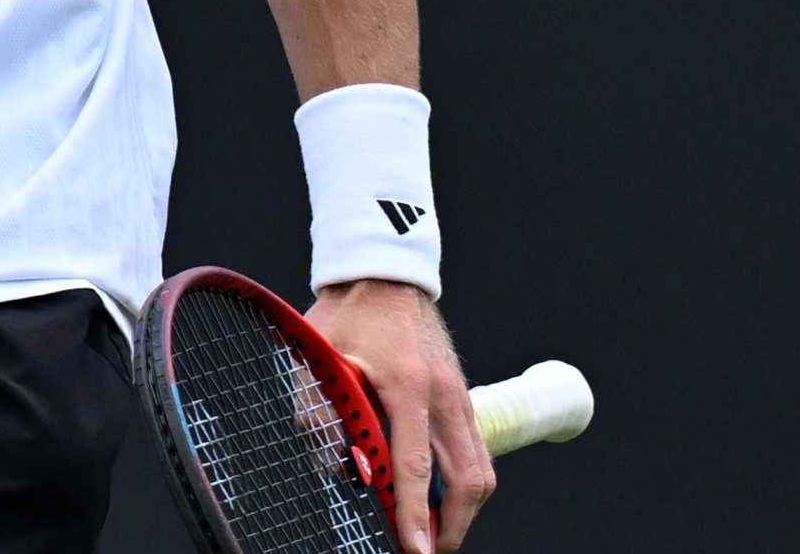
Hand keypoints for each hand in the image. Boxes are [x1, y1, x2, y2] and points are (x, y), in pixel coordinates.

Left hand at [309, 279, 496, 552]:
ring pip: (482, 471)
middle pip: (468, 480)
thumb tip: (337, 466)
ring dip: (463, 508)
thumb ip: (319, 413)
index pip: (417, 466)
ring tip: (433, 529)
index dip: (417, 514)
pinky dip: (465, 482)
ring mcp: (461, 396)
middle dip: (453, 526)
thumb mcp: (317, 358)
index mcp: (408, 385)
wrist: (385, 273)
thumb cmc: (346, 314)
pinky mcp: (464, 396)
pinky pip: (476, 452)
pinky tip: (441, 494)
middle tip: (426, 549)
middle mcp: (445, 395)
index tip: (416, 550)